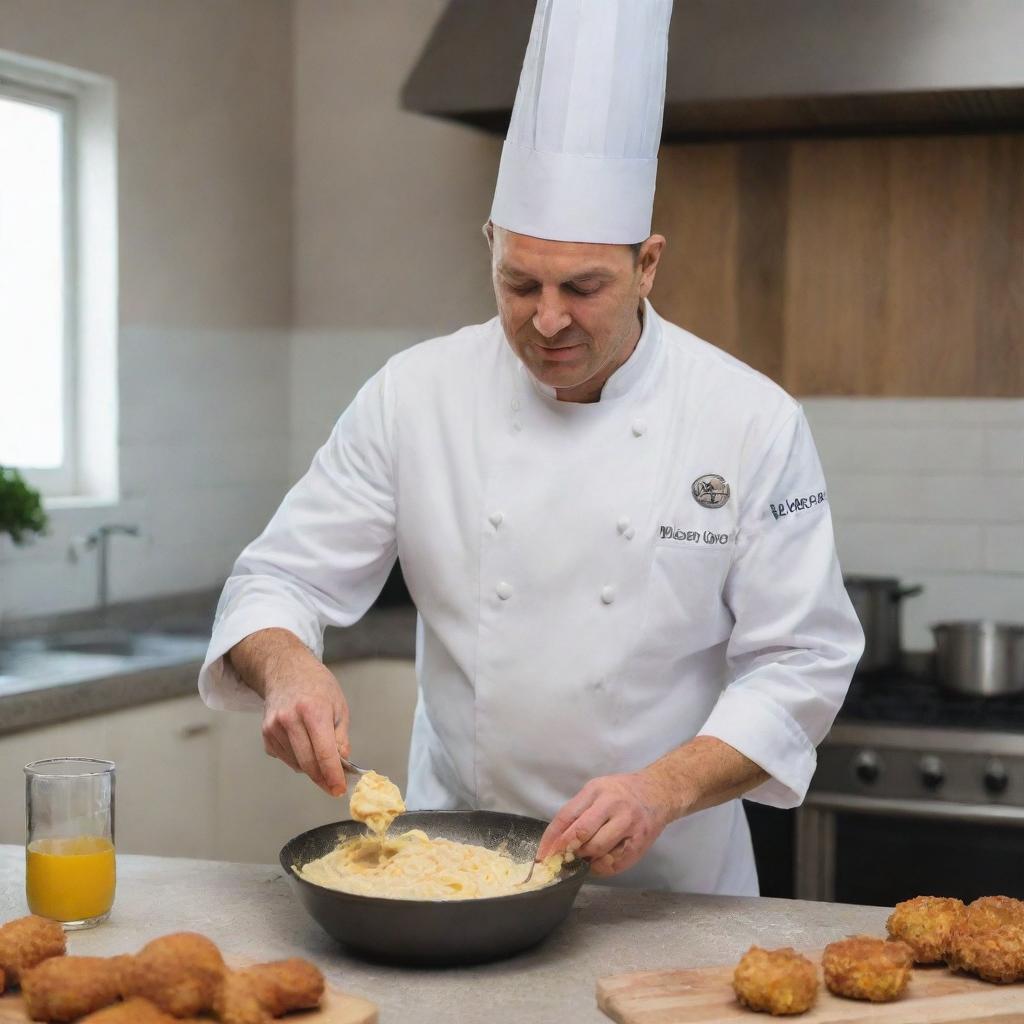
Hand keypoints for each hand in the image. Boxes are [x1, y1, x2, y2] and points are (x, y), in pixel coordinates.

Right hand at [260, 660, 350, 797]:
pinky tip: (303, 744)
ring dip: (310, 768)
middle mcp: (290, 719)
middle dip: (323, 779)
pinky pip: (284, 758)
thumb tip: (342, 762)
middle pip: (308, 763)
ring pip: (296, 763)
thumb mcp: (339, 706)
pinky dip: (297, 759)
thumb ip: (340, 737)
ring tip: (320, 756)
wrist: (286, 670)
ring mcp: (274, 727)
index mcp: (314, 710)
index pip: (324, 753)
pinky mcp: (266, 733)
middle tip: (333, 786)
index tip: (339, 789)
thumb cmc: (317, 686)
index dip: (333, 775)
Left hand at [535, 771, 675, 877]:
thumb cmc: (621, 792)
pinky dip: (602, 867)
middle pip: (581, 833)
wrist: (658, 791)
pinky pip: (616, 862)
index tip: (542, 855)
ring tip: (584, 857)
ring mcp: (628, 823)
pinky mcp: (640, 841)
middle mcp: (612, 804)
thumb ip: (579, 811)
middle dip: (566, 850)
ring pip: (597, 849)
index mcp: (596, 790)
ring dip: (585, 858)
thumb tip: (556, 841)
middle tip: (560, 860)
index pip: (567, 816)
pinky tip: (599, 862)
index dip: (551, 839)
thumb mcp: (597, 790)